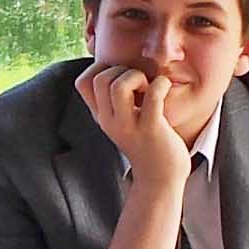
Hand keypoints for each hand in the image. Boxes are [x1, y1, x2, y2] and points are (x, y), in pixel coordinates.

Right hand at [75, 63, 189, 186]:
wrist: (160, 179)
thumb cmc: (147, 145)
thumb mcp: (123, 123)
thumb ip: (117, 102)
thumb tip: (122, 70)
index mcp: (101, 117)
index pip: (82, 83)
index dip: (100, 68)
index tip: (120, 75)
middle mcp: (109, 121)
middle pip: (100, 79)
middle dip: (122, 70)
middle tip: (138, 84)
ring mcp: (128, 126)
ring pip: (119, 85)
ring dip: (137, 76)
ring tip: (148, 88)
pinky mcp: (151, 129)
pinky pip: (153, 94)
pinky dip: (161, 84)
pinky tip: (165, 89)